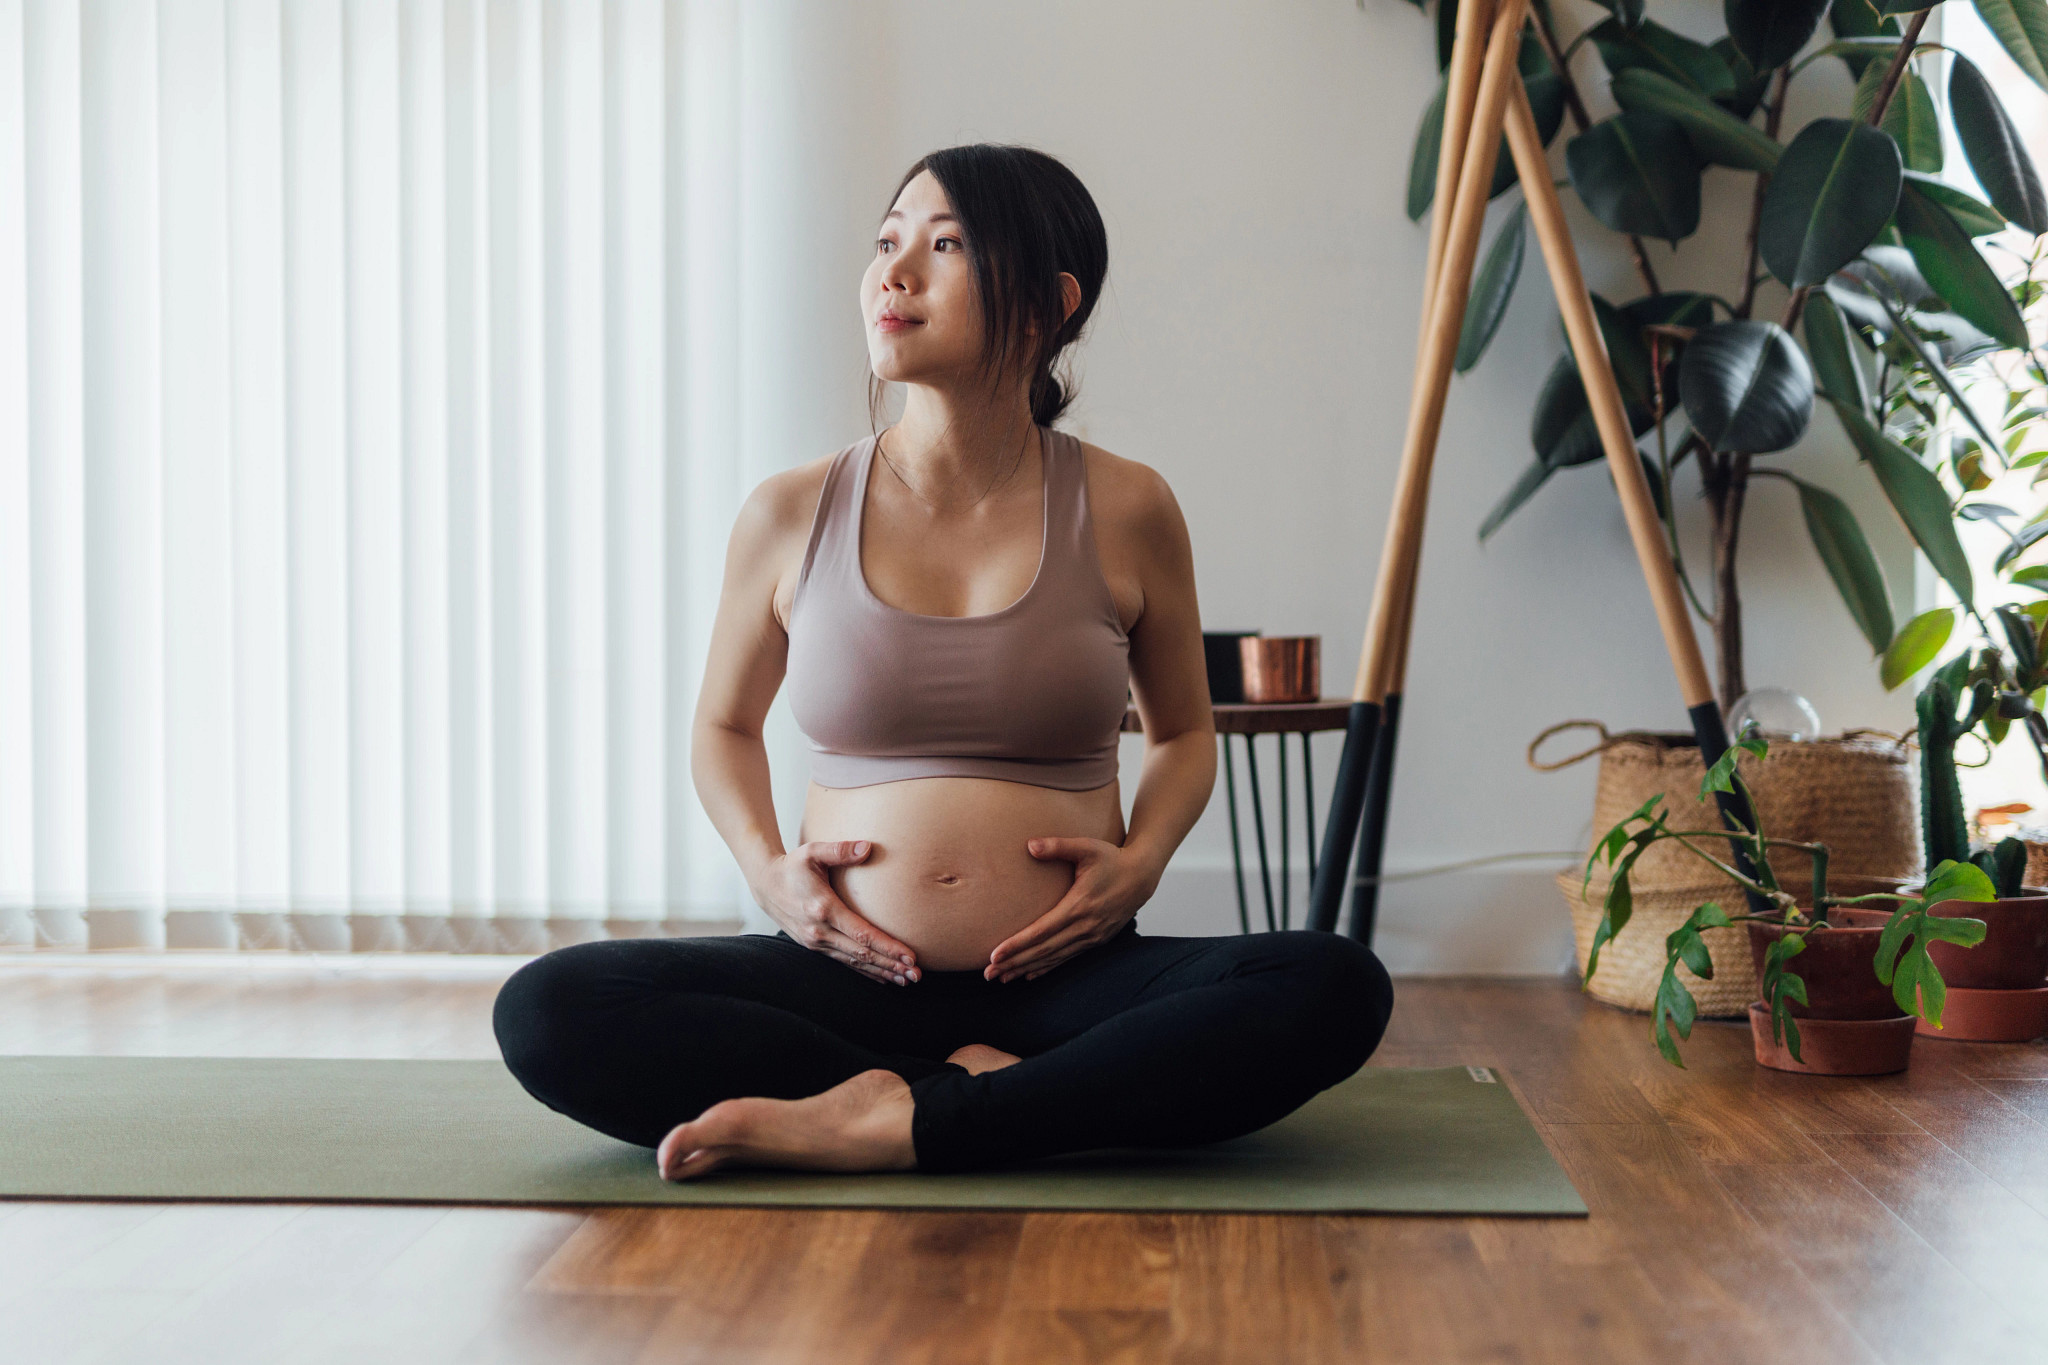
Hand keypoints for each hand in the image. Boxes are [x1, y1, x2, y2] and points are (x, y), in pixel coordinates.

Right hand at [753, 840, 920, 985]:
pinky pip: (844, 962)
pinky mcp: (814, 946)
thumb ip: (840, 850)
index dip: (887, 947)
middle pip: (861, 953)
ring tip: (905, 980)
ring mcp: (815, 942)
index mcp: (823, 908)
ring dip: (881, 972)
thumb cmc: (792, 866)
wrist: (765, 884)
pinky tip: (883, 978)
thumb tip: (867, 847)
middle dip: (891, 965)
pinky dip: (865, 972)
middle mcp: (819, 931)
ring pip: (854, 962)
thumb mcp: (813, 851)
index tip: (910, 956)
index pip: (861, 933)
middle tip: (916, 975)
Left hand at [986, 837, 1153, 981]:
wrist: (1142, 875)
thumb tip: (1029, 845)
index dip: (1017, 945)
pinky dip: (1047, 967)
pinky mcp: (1096, 940)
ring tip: (1001, 977)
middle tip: (987, 973)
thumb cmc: (1112, 858)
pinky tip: (1029, 974)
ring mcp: (1092, 936)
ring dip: (1026, 968)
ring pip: (1054, 957)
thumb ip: (1058, 846)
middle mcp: (1085, 926)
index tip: (994, 955)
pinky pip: (1067, 957)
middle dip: (1014, 962)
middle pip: (1044, 950)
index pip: (1041, 931)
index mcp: (1079, 905)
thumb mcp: (1086, 847)